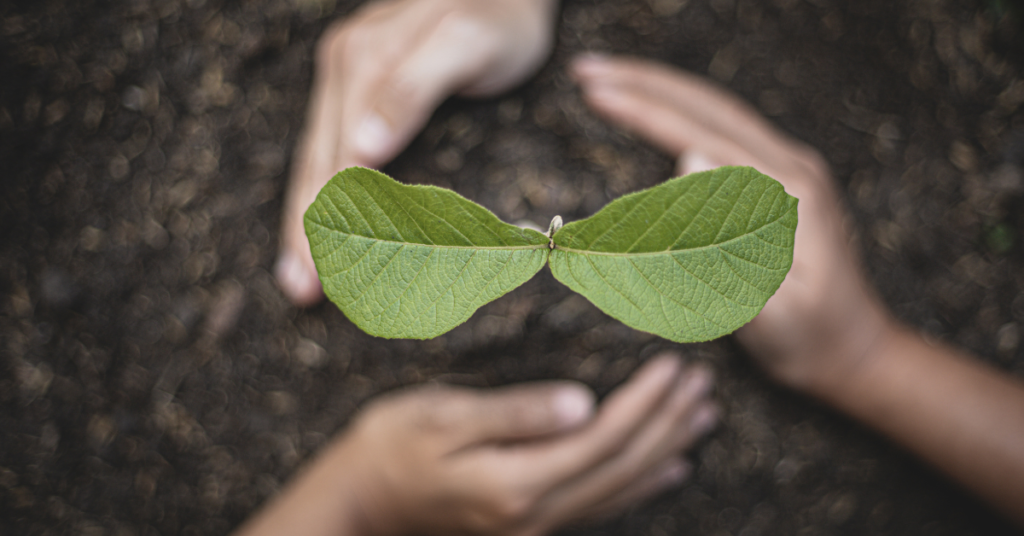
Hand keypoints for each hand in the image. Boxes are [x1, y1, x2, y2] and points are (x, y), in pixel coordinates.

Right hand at [235, 354, 717, 535]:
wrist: (360, 504)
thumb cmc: (391, 448)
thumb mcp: (442, 419)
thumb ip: (515, 414)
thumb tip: (584, 403)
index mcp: (519, 481)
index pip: (604, 438)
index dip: (645, 402)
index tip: (675, 364)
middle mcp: (538, 512)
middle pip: (624, 465)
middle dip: (669, 422)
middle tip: (704, 382)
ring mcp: (537, 523)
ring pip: (621, 486)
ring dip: (667, 449)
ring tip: (704, 416)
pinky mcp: (530, 522)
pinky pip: (603, 505)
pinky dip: (643, 484)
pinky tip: (670, 469)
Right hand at [276, 0, 559, 305]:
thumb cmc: (497, 17)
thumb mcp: (465, 44)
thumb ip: (414, 89)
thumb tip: (361, 150)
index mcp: (362, 63)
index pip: (334, 159)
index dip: (325, 219)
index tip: (322, 275)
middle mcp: (343, 68)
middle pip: (315, 163)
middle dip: (305, 231)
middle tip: (302, 293)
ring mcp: (346, 74)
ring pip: (316, 157)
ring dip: (305, 218)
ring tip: (298, 276)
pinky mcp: (357, 82)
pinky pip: (330, 144)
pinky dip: (321, 190)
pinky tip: (317, 222)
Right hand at [571, 55, 894, 395]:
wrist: (853, 351)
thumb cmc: (809, 338)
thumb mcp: (770, 309)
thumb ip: (729, 244)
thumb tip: (689, 159)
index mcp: (787, 192)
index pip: (701, 133)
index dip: (643, 110)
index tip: (594, 92)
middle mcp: (789, 168)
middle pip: (706, 104)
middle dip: (642, 80)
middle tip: (585, 68)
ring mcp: (786, 171)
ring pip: (713, 110)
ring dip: (658, 90)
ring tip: (606, 81)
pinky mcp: (776, 183)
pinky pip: (722, 131)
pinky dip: (679, 113)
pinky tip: (654, 112)